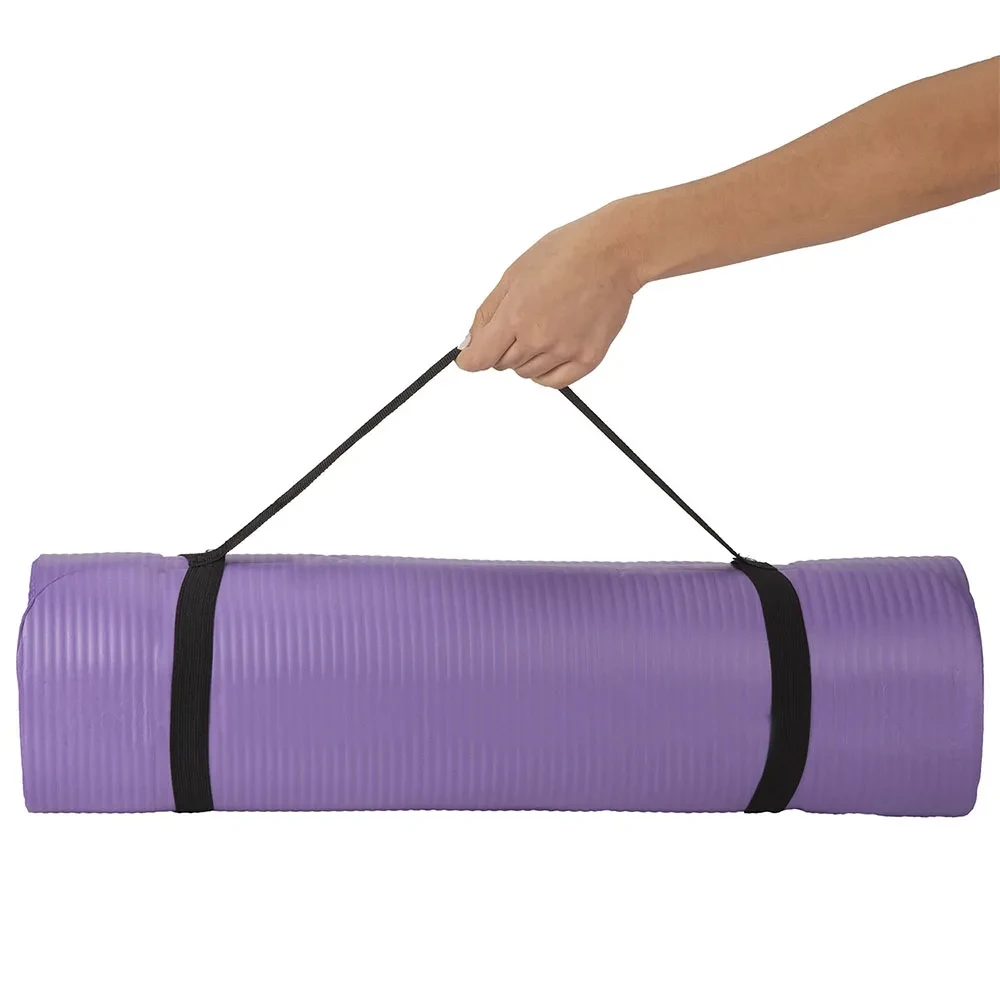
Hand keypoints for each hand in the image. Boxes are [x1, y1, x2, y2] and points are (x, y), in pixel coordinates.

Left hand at [456, 202, 639, 387]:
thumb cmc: (565, 254)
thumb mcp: (513, 275)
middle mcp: (538, 338)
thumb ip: (487, 314)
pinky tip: (554, 348)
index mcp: (515, 316)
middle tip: (523, 321)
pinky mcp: (588, 359)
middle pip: (502, 365)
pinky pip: (554, 382)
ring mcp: (565, 351)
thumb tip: (469, 344)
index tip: (470, 357)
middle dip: (503, 348)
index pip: (479, 359)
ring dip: (528, 357)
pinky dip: (548, 371)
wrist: (612, 253)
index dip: (470, 359)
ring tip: (546, 326)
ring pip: (528, 373)